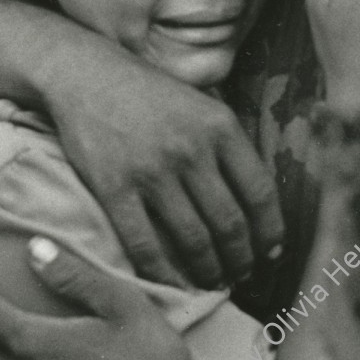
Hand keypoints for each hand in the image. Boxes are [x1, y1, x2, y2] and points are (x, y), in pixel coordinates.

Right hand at [53, 56, 283, 290]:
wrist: (88, 76)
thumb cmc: (151, 94)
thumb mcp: (203, 104)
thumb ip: (230, 145)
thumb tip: (260, 201)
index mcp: (222, 128)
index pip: (261, 193)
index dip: (271, 232)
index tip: (272, 253)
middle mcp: (192, 150)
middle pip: (230, 223)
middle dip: (242, 259)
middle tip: (243, 275)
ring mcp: (152, 170)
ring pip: (193, 239)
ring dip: (208, 270)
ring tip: (214, 282)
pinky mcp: (114, 187)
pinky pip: (144, 244)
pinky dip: (162, 272)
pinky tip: (172, 284)